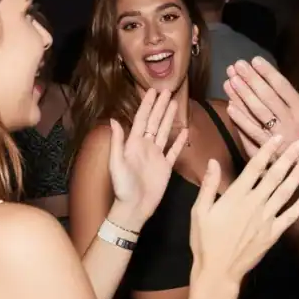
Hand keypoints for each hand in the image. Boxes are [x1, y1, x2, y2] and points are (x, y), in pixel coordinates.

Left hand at [108, 89, 187, 227]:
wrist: (134, 208)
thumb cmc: (122, 187)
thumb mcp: (116, 163)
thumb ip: (117, 141)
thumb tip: (113, 119)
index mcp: (134, 144)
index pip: (142, 119)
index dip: (147, 105)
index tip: (152, 91)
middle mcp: (146, 147)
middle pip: (155, 122)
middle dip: (160, 106)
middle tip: (167, 91)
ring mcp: (157, 156)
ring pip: (164, 132)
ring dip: (169, 118)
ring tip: (175, 104)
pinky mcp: (166, 167)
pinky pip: (174, 151)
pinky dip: (179, 141)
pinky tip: (184, 131)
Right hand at [189, 135, 298, 285]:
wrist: (218, 271)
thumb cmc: (205, 241)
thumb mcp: (199, 211)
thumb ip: (208, 185)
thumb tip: (212, 161)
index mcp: (235, 196)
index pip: (254, 167)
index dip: (267, 151)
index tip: (277, 137)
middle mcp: (254, 204)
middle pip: (275, 176)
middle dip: (288, 157)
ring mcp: (266, 219)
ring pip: (285, 192)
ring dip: (297, 175)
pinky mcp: (273, 233)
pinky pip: (291, 216)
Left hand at [224, 59, 298, 192]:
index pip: (282, 87)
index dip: (268, 73)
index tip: (255, 60)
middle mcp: (290, 121)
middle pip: (267, 97)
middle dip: (251, 79)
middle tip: (237, 66)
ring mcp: (279, 137)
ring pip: (257, 113)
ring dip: (242, 96)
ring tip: (230, 81)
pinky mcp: (271, 152)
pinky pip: (253, 134)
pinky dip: (242, 121)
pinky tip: (231, 108)